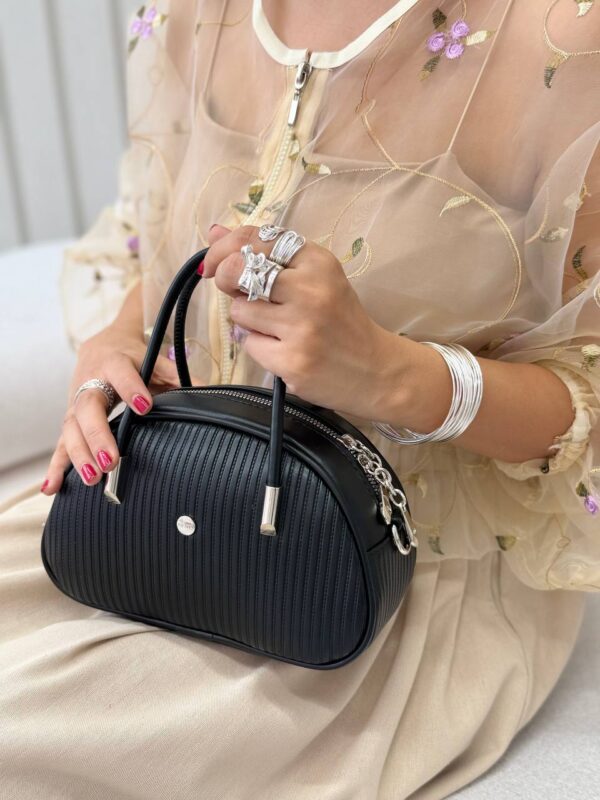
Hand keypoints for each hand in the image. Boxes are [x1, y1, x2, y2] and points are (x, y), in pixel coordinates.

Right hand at [41, 324, 203, 494]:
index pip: (122, 374)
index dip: (131, 389)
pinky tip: (52, 488)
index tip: (144, 406)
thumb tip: (206, 389)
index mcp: (114, 363)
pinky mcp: (69, 421)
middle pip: (88, 408)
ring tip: (93, 478)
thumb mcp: (153, 359)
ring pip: (71, 429)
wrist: (101, 347)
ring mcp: (75, 404)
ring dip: (79, 455)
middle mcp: (89, 383)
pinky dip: (56, 467)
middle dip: (98, 435)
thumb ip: (174, 374)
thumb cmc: (132, 358)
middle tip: (111, 460)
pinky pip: (60, 444)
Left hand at [203, 224, 418, 419]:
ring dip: (246, 319)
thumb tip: (214, 232)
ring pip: (238, 311)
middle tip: (239, 293)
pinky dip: (257, 346)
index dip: (224, 249)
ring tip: (273, 327)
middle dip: (226, 281)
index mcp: (317, 261)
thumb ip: (265, 254)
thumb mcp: (314, 278)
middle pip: (237, 270)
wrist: (376, 370)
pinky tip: (280, 348)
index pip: (254, 238)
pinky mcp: (292, 361)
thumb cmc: (340, 321)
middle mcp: (310, 289)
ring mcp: (301, 327)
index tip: (218, 264)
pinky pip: (249, 344)